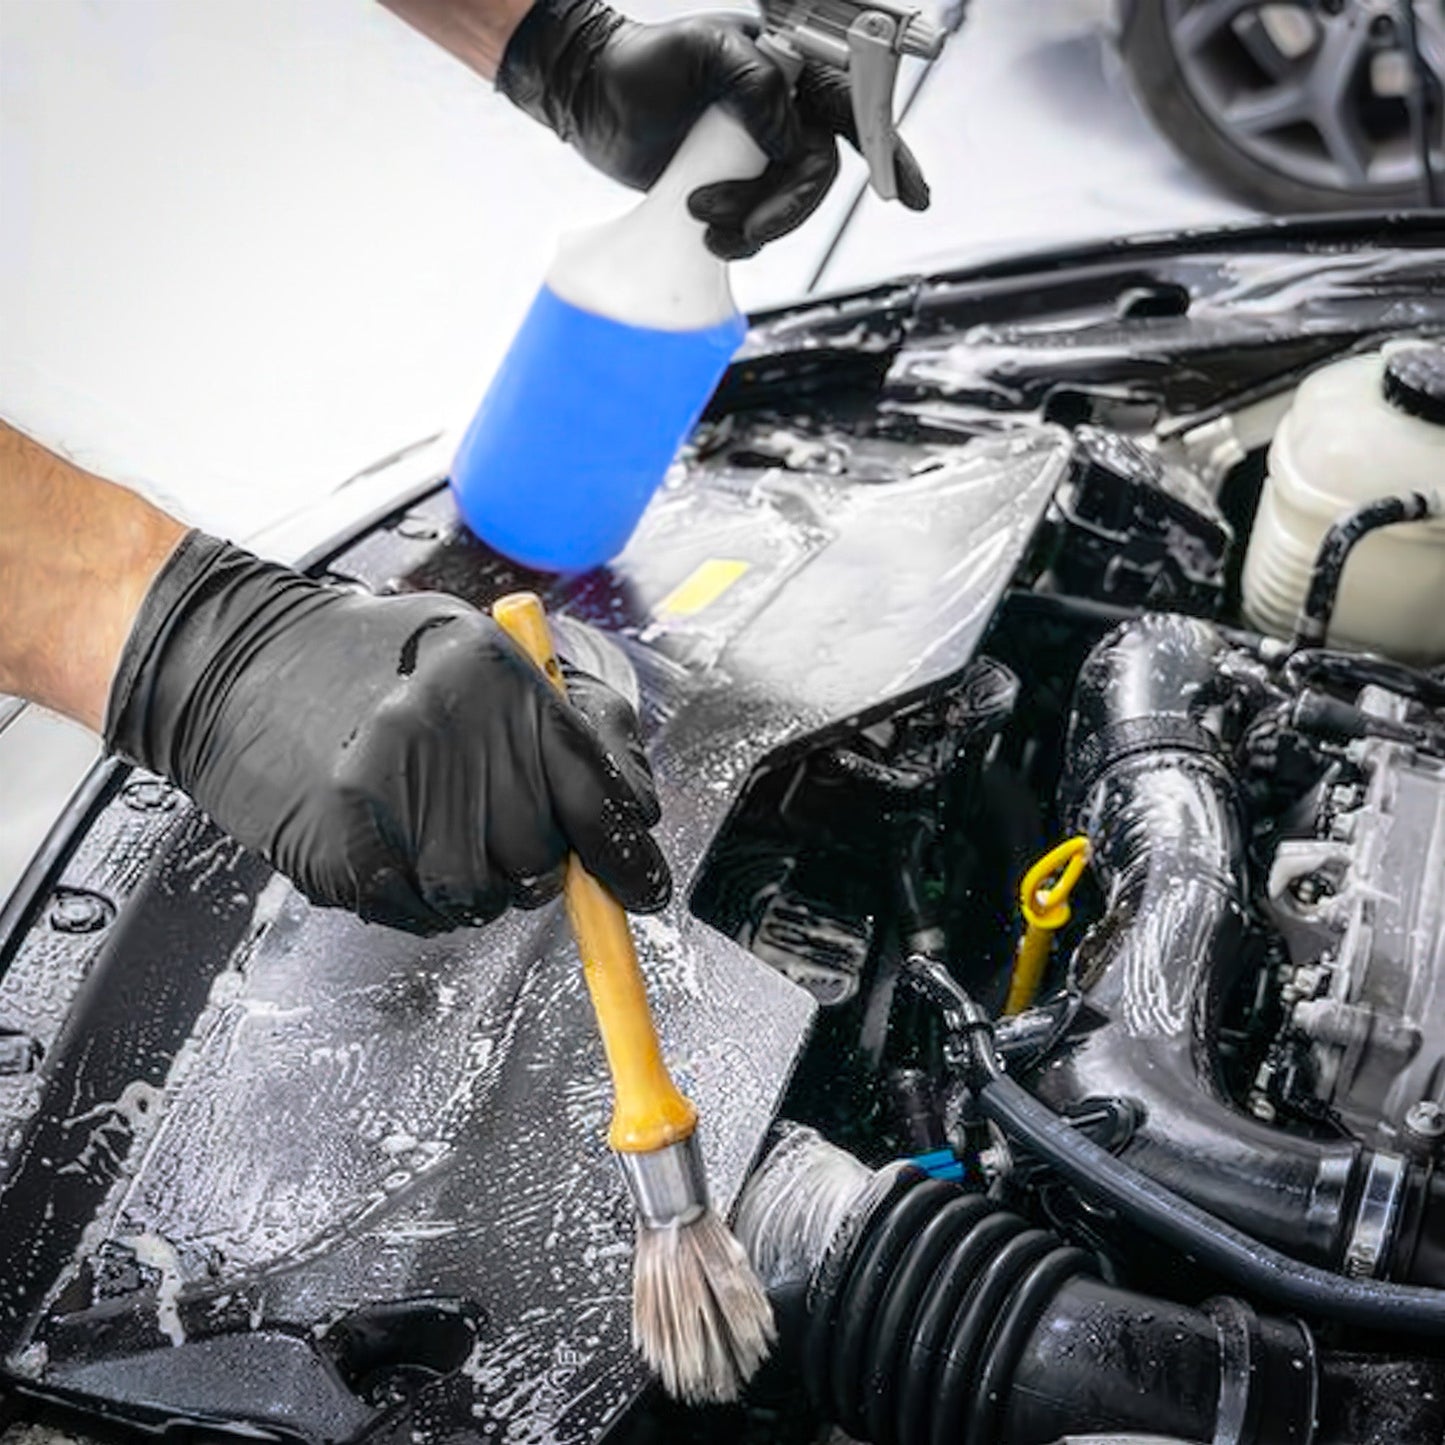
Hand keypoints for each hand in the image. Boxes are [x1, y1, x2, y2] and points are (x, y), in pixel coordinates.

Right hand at [105, 533, 670, 933]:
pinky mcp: (345, 850)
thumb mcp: (488, 656)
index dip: (625, 856)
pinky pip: (421, 914)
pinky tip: (401, 847)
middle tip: (499, 825)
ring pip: (485, 897)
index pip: (593, 791)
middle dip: (538, 857)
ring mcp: (392, 796)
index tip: (643, 890)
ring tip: (442, 831)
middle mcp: (449, 736)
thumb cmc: (376, 661)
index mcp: (498, 681)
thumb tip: (639, 811)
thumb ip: (574, 724)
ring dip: (481, 883)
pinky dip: (424, 899)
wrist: (238, 665)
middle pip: (543, 855)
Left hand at [497, 0, 927, 258]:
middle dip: (784, 209)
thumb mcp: (699, 53)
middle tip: (743, 227)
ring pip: (786, 208)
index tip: (913, 197)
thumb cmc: (642, 64)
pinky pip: (755, 228)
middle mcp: (782, 115)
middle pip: (817, 176)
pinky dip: (736, 241)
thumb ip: (754, 83)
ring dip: (752, 227)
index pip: (855, 111)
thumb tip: (790, 135)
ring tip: (702, 221)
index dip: (890, 153)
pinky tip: (706, 236)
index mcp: (789, 73)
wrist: (591, 98)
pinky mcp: (733, 191)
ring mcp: (758, 157)